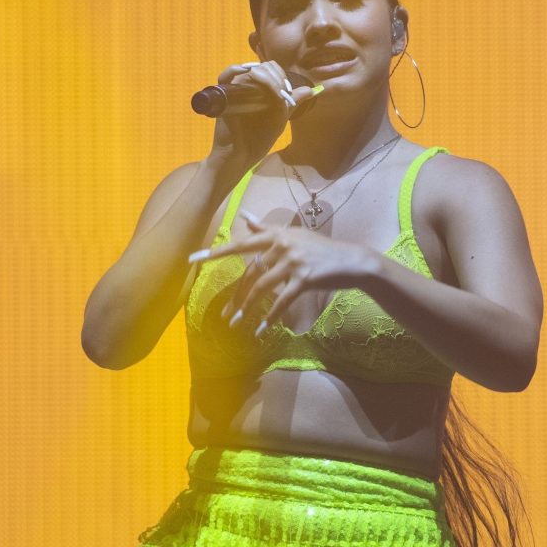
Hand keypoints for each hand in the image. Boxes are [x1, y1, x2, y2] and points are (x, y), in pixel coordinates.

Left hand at [188, 209, 375, 335]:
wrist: (351, 260)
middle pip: (250, 273)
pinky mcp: (305, 279)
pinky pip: (281, 302)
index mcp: (277, 235)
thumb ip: (267, 227)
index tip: (194, 259)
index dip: (217, 252)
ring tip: (236, 325)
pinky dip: (270, 318)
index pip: (241, 244)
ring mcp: (293, 262)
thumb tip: (244, 215)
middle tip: (224, 315)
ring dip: (247, 310)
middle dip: (235, 297)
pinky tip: (261, 331)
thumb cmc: (320, 249)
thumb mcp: (293, 234)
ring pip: (262, 289)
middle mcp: (282, 245)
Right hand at [208, 61, 316, 173]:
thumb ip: (293, 102)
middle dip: (276, 78)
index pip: (271, 69)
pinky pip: (226, 76)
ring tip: (274, 94)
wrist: (242, 156)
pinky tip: (248, 73)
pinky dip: (235, 70)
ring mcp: (236, 90)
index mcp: (261, 90)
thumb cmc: (258, 140)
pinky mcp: (224, 96)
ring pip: (250, 69)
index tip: (287, 93)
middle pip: (263, 67)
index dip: (281, 76)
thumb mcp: (280, 118)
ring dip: (266, 77)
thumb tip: (312, 90)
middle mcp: (248, 87)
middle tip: (281, 96)